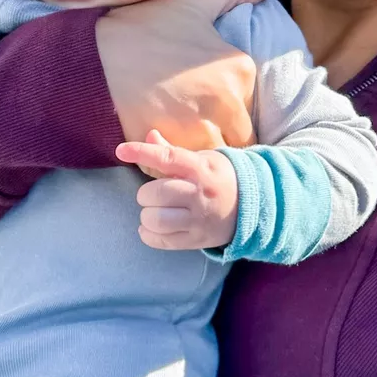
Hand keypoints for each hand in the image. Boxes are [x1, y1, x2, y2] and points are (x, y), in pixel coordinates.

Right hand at [96, 0, 270, 150]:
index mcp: (238, 69)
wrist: (92, 58)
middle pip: (239, 136)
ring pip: (217, 154)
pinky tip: (165, 145)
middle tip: (194, 125)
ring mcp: (201, 128)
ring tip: (180, 138)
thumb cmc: (142, 29)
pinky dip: (182, 163)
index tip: (209, 107)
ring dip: (204, 152)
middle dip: (222, 135)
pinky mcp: (176, 148)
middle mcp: (227, 102)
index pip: (251, 106)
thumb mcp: (192, 1)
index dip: (231, 111)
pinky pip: (191, 165)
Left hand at [117, 129, 238, 250]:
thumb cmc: (219, 178)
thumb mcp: (202, 159)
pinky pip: (162, 240)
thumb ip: (172, 152)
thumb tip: (150, 135)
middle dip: (146, 194)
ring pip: (156, 220)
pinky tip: (151, 227)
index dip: (142, 152)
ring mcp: (200, 219)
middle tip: (152, 194)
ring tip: (152, 211)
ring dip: (146, 216)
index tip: (121, 151)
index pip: (168, 158)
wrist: (255, 206)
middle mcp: (200, 194)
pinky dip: (149, 234)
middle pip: (157, 193)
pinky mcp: (197, 239)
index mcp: (201, 168)